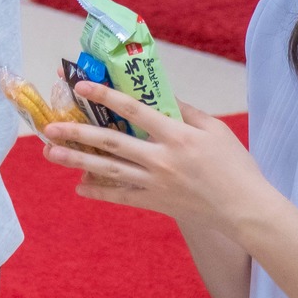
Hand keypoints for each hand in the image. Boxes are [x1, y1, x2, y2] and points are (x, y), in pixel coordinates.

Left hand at [43, 84, 277, 234]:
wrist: (247, 210)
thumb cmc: (236, 166)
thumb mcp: (215, 130)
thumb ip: (186, 111)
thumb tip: (161, 94)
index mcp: (176, 136)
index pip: (133, 110)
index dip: (105, 96)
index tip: (80, 86)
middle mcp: (161, 159)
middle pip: (111, 142)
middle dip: (78, 133)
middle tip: (50, 127)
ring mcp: (156, 183)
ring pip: (109, 170)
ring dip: (77, 161)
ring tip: (50, 153)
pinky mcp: (157, 202)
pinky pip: (122, 197)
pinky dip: (99, 192)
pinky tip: (79, 186)